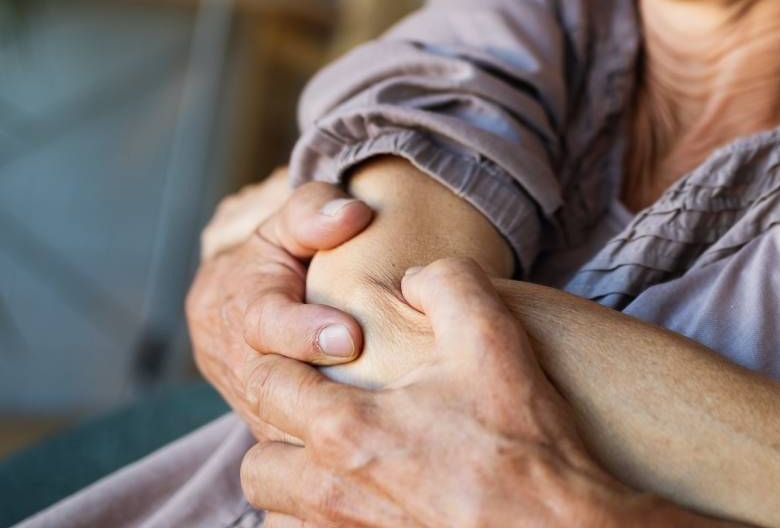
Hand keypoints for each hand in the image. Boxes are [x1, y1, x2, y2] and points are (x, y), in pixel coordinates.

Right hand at [185, 180, 374, 439]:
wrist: (243, 304)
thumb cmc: (281, 256)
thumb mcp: (290, 224)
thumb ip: (313, 213)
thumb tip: (352, 214)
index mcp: (236, 306)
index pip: (262, 322)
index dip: (303, 332)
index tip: (350, 336)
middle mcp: (238, 362)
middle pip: (272, 386)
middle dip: (320, 389)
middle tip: (375, 387)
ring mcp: (252, 405)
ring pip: (284, 430)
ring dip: (328, 431)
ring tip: (384, 429)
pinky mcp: (274, 433)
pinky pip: (300, 454)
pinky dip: (331, 456)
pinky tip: (375, 454)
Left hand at [239, 258, 702, 526]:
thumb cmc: (523, 442)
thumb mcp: (493, 338)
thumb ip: (446, 283)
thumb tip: (414, 276)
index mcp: (345, 430)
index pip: (266, 382)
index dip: (279, 358)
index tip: (308, 356)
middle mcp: (331, 493)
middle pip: (256, 464)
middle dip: (278, 434)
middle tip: (318, 416)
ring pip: (275, 517)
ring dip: (293, 493)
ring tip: (334, 470)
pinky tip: (360, 509)